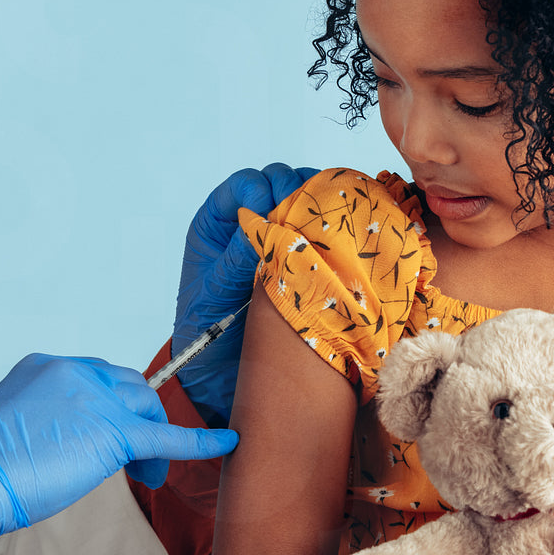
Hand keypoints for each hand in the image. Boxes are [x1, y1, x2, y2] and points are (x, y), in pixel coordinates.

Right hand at [0, 353, 239, 552]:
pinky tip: (226, 444)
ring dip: (153, 439)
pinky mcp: (113, 432)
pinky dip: (200, 440)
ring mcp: (94, 398)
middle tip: (138, 459)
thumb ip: (50, 420)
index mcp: (46, 366)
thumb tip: (76, 441)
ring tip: (146, 474)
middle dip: (139, 419)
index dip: (115, 406)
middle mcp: (73, 372)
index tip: (117, 431)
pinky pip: (167, 436)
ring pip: (148, 408)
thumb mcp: (15, 426)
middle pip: (130, 387)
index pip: (100, 377)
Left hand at [174, 164, 317, 425]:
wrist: (224, 372)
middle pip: (282, 182)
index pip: (245, 185)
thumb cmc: (207, 331)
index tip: (267, 214)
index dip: (260, 191)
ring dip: (321, 209)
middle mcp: (253, 222)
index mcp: (220, 223)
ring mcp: (285, 236)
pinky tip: (345, 243)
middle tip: (303, 220)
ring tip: (326, 232)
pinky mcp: (311, 257)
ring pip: (311, 200)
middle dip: (295, 192)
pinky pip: (329, 231)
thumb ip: (234, 260)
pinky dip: (340, 231)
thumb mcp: (214, 294)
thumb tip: (261, 226)